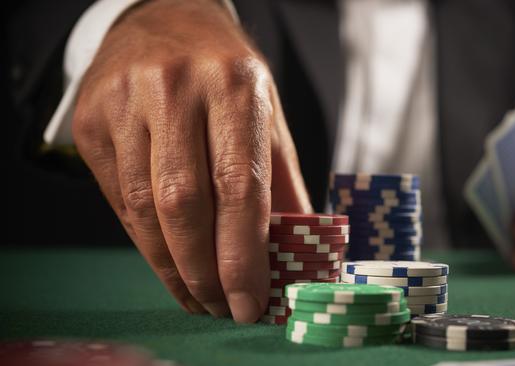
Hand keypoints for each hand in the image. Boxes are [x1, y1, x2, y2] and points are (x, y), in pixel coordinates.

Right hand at [72, 0, 311, 321]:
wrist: (163, 20)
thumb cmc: (225, 73)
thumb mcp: (268, 113)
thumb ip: (282, 182)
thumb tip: (298, 250)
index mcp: (234, 85)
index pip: (240, 185)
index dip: (245, 255)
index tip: (251, 302)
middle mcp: (175, 88)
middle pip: (184, 204)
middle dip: (204, 272)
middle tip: (222, 307)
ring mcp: (124, 102)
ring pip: (143, 209)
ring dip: (172, 267)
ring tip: (198, 296)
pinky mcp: (91, 121)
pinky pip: (118, 199)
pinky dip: (146, 241)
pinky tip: (168, 260)